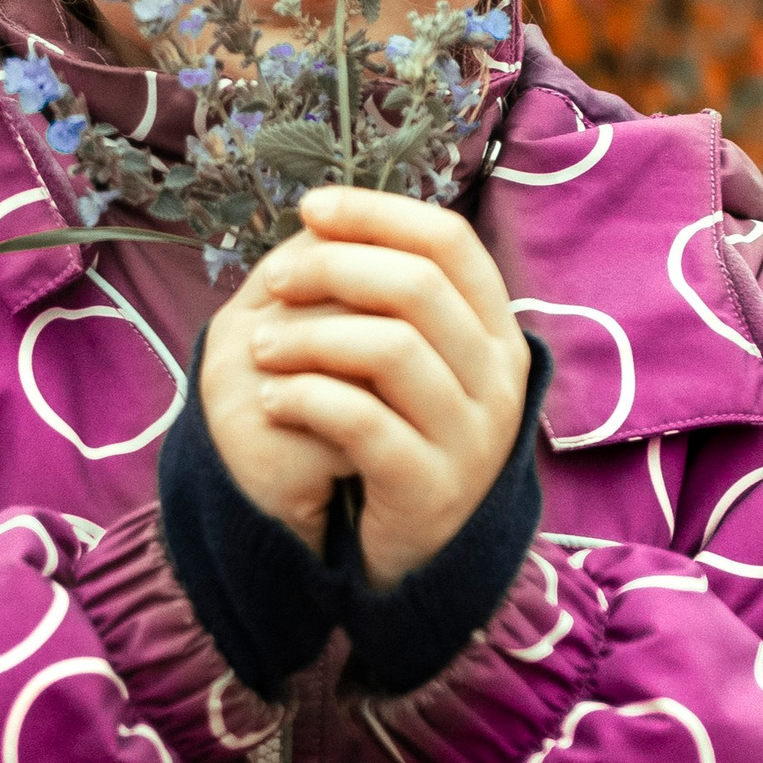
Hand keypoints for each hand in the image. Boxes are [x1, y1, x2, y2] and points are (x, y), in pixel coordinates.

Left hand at [201, 186, 530, 585]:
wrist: (416, 554)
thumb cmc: (399, 436)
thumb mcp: (407, 360)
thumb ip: (385, 296)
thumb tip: (321, 216)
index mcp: (497, 332)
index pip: (449, 240)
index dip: (377, 213)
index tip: (310, 208)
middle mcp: (500, 380)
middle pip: (417, 285)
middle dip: (331, 270)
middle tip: (273, 287)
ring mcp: (475, 438)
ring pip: (390, 349)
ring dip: (309, 337)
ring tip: (262, 349)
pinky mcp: (433, 490)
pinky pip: (363, 423)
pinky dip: (306, 399)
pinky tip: (273, 400)